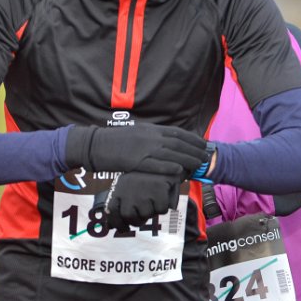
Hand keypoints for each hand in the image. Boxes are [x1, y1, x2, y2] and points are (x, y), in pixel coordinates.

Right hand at [66, 124, 208, 177]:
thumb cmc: (114, 141)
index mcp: (151, 129)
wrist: (95, 145)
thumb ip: (151, 136)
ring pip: (171, 154)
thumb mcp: (136, 133)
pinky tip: (180, 171)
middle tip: (205, 156)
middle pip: (178, 144)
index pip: (178, 133)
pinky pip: (156, 165)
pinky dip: (170, 167)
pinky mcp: (136, 161)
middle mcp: (150, 137)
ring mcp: (144, 149)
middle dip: (194, 150)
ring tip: (198, 165)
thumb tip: (166, 141)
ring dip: (187, 160)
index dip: (192, 139)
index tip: (203, 144)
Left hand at [103, 171, 181, 228]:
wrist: (163, 157)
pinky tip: (162, 197)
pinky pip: (161, 210)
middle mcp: (129, 190)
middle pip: (129, 217)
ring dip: (151, 212)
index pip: (111, 211)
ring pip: (146, 215)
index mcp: (119, 188)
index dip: (117, 223)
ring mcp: (143, 191)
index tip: (123, 228)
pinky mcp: (159, 190)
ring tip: (153, 201)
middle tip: (142, 216)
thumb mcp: (127, 183)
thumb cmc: (144, 174)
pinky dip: (163, 207)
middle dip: (137, 220)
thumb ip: (120, 202)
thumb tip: (113, 226)